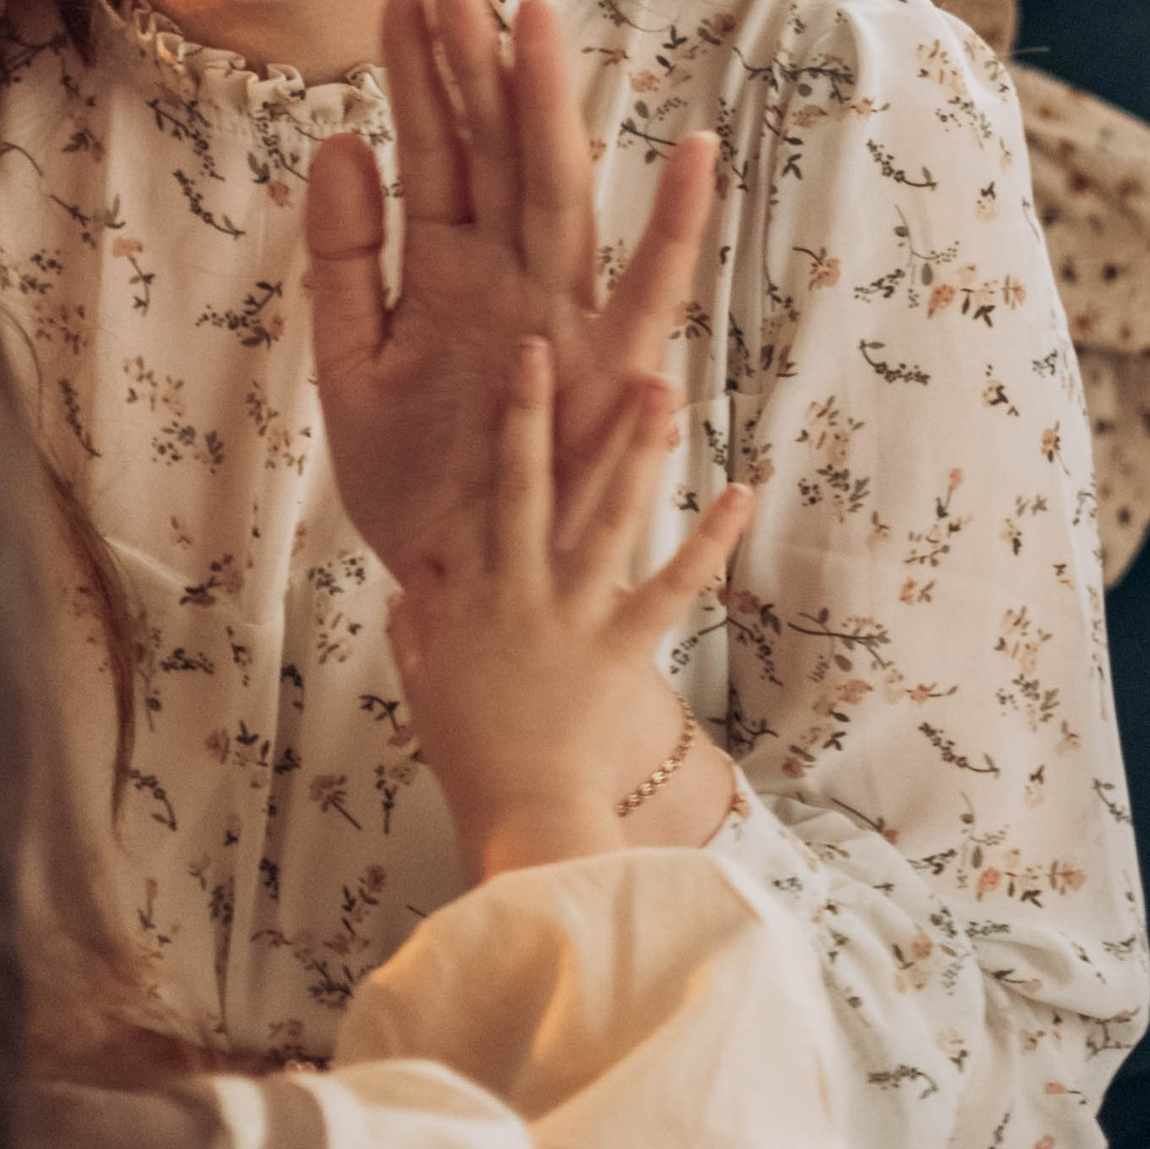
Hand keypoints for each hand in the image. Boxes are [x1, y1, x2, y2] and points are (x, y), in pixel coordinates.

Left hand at [307, 0, 714, 598]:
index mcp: (448, 273)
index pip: (434, 153)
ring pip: (559, 196)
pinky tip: (693, 153)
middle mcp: (512, 279)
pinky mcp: (608, 376)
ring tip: (538, 27)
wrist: (463, 591)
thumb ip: (344, 259)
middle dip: (480, 68)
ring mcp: (564, 319)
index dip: (417, 79)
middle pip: (496, 153)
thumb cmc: (416, 485)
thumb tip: (336, 143)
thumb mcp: (351, 365)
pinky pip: (648, 293)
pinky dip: (673, 227)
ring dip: (551, 112)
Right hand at [392, 337, 750, 878]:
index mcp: (471, 587)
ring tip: (659, 388)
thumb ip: (415, 618)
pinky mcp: (625, 644)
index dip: (503, 420)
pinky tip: (740, 494)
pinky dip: (709, 541)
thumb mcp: (421, 673)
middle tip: (553, 340)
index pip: (483, 488)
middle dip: (539, 408)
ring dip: (635, 449)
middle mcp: (522, 585)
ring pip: (608, 515)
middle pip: (533, 482)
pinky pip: (674, 586)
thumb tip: (409, 576)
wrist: (522, 808)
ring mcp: (576, 611)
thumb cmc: (467, 746)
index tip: (518, 357)